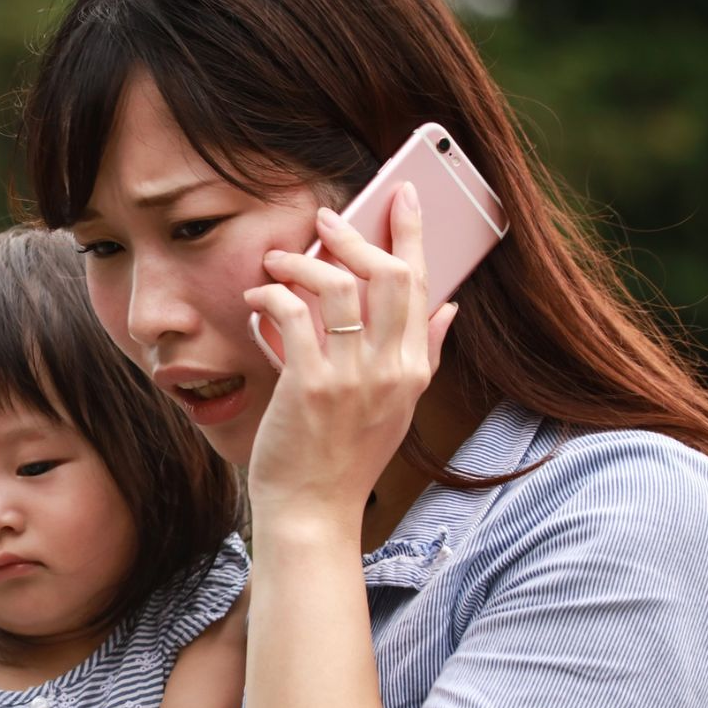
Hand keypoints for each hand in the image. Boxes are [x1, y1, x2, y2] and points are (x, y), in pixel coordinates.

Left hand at [242, 183, 460, 532]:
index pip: (423, 285)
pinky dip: (273, 296)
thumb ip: (422, 354)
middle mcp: (389, 369)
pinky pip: (292, 317)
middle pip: (388, 276)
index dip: (412, 234)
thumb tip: (448, 306)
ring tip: (277, 259)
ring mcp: (350, 378)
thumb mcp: (399, 408)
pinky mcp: (308, 387)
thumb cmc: (345, 458)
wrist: (313, 511)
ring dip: (302, 262)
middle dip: (357, 234)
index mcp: (413, 370)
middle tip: (327, 218)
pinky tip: (259, 296)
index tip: (403, 196)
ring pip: (337, 287)